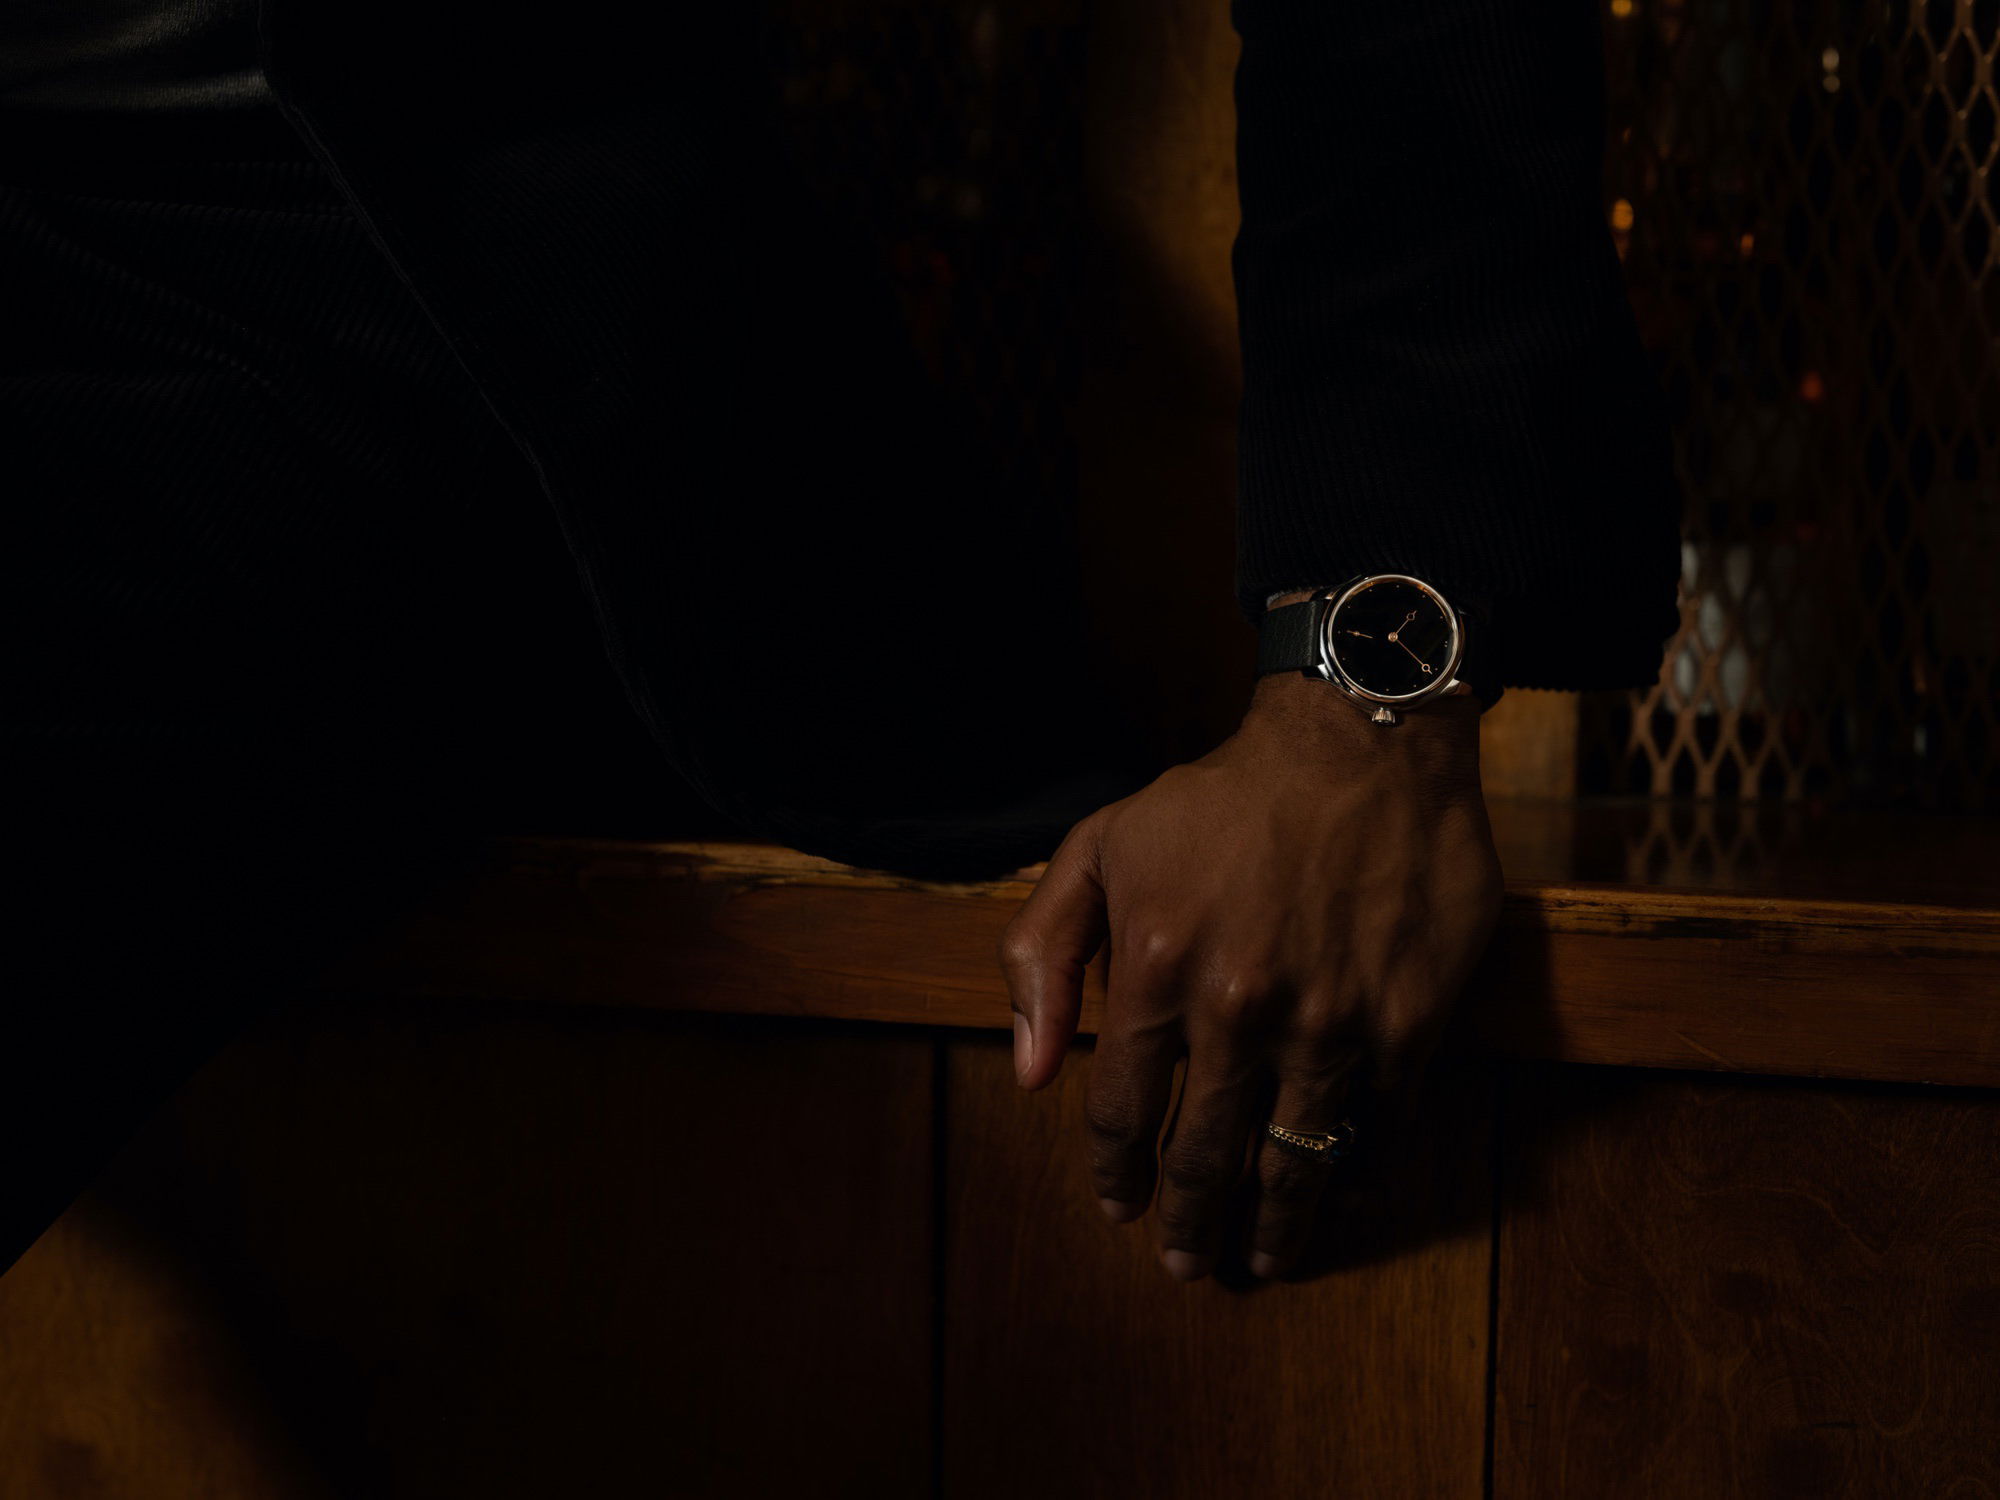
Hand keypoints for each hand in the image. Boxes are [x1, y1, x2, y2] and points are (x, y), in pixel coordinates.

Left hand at [998, 672, 1502, 1281]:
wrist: (1363, 741)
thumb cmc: (1222, 797)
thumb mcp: (1101, 847)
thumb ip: (1043, 956)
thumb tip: (1032, 1073)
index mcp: (1157, 967)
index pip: (1121, 1111)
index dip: (1115, 1172)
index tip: (1118, 1205)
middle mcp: (1241, 1008)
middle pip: (1203, 1156)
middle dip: (1188, 1222)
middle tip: (1187, 1261)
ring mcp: (1332, 1021)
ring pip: (1293, 1162)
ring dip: (1274, 1228)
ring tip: (1263, 1261)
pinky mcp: (1409, 1021)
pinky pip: (1379, 1129)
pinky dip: (1355, 1177)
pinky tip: (1339, 1198)